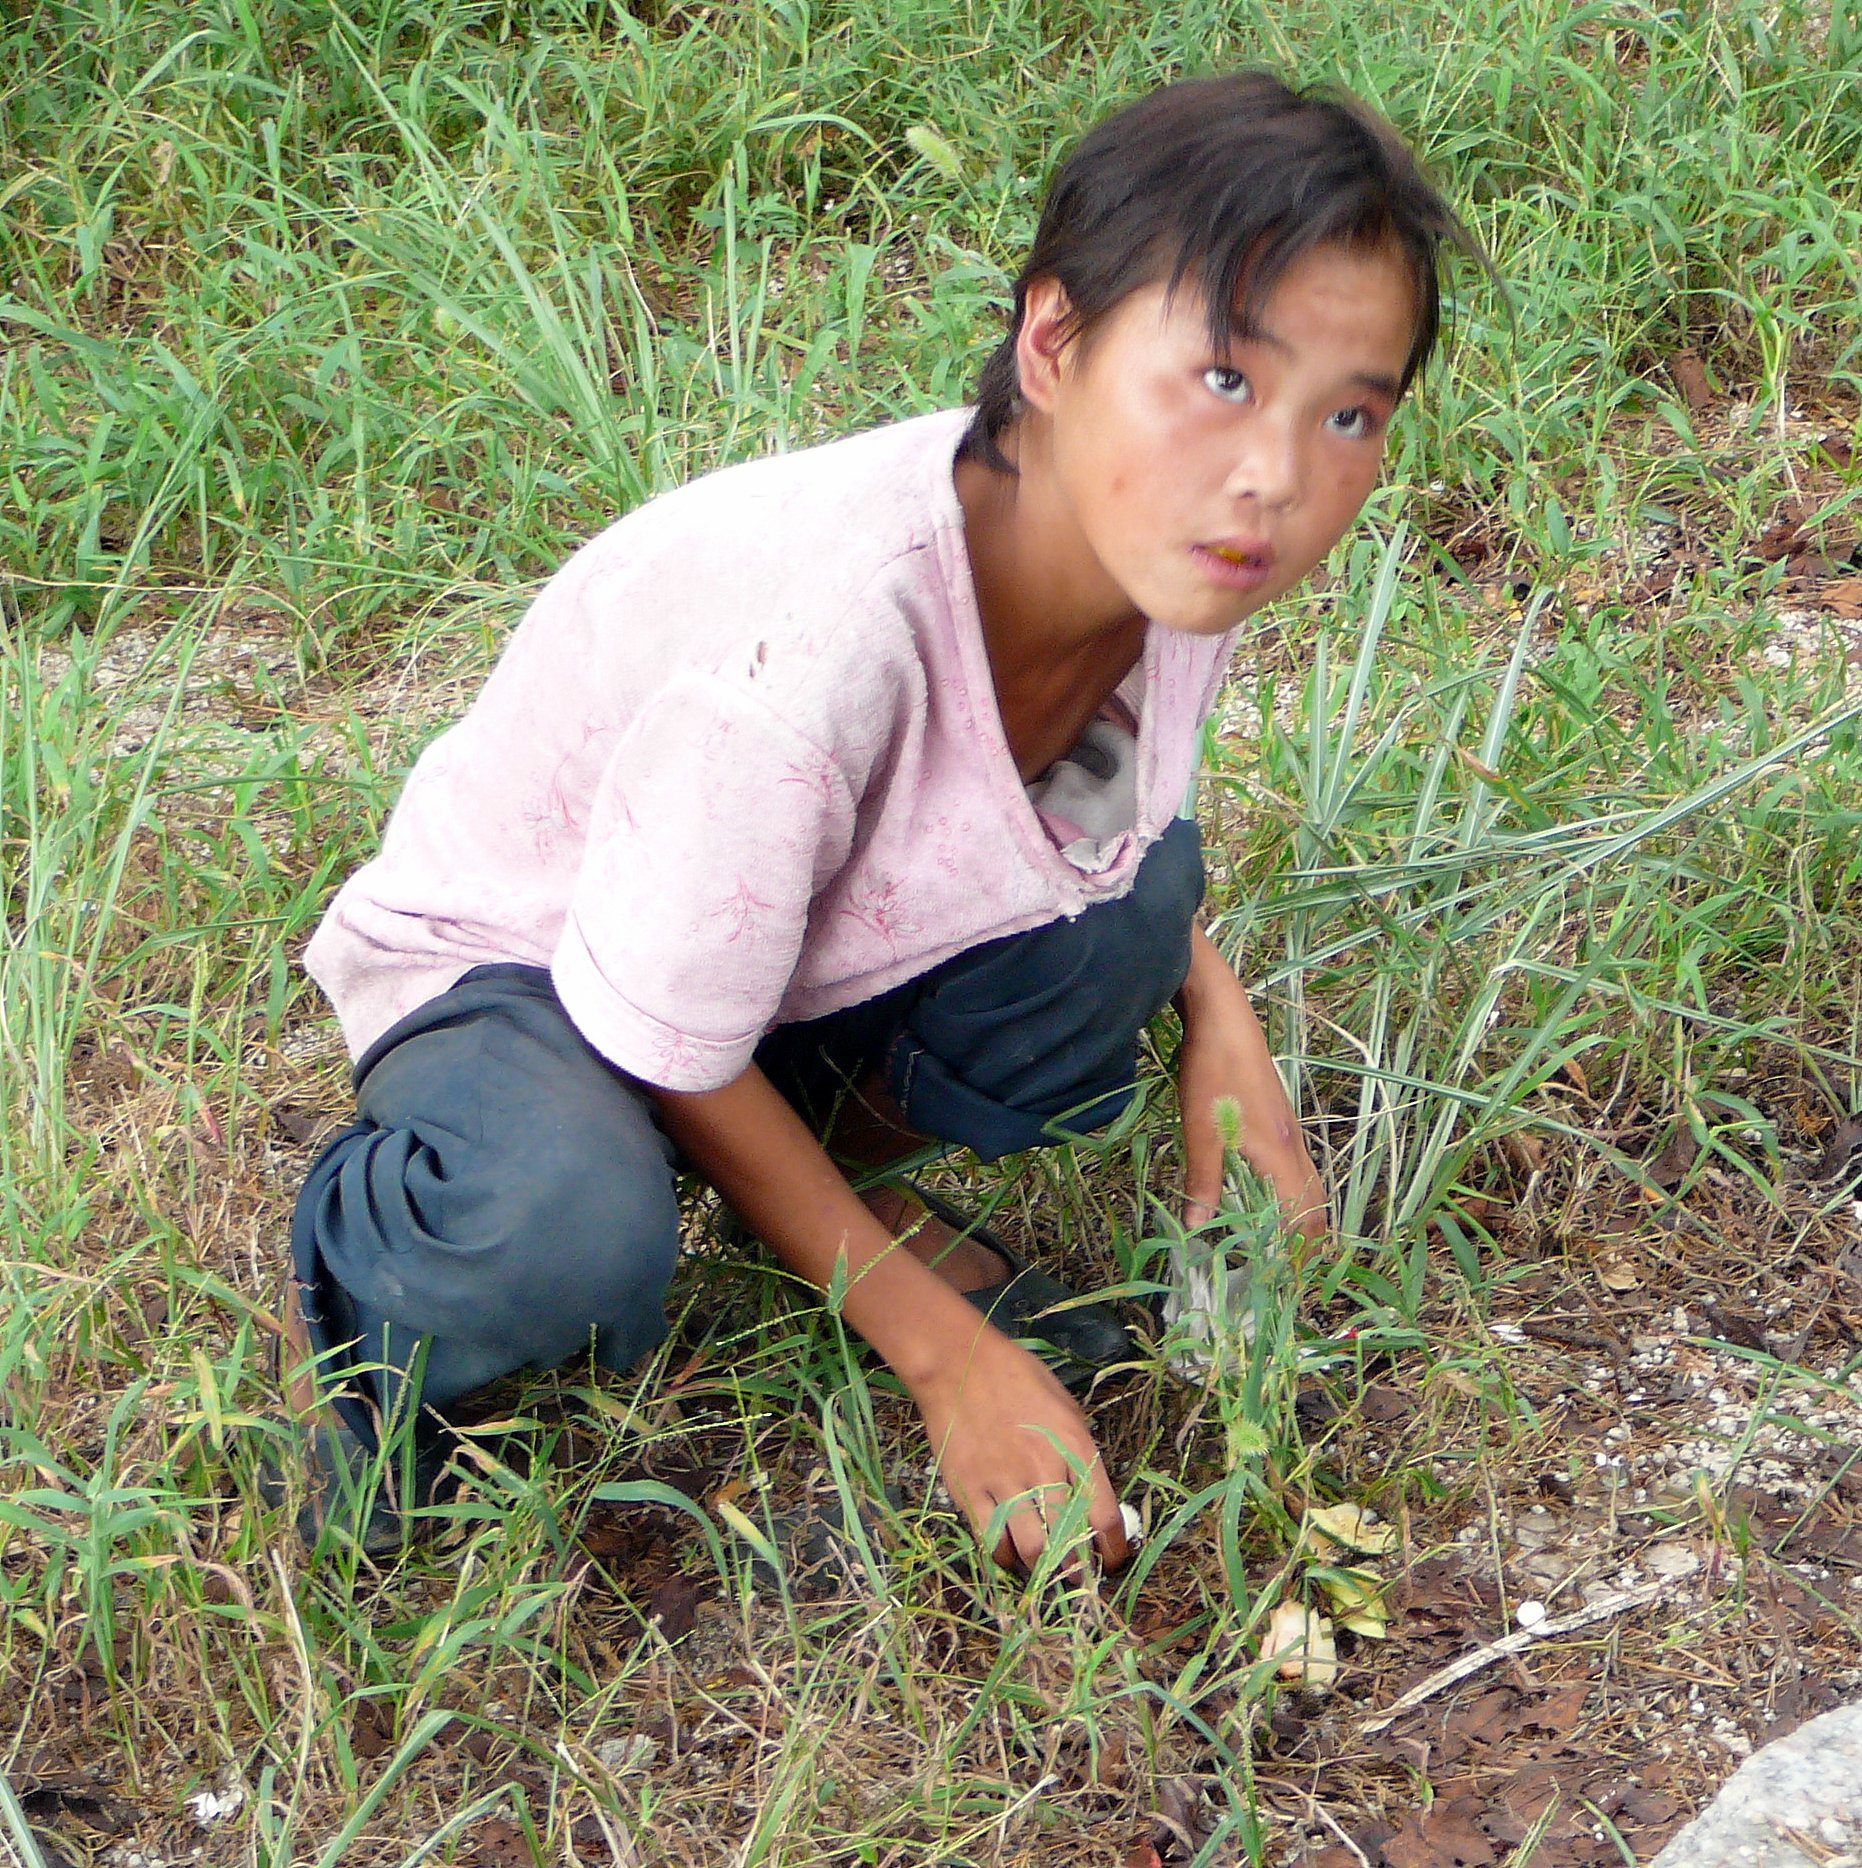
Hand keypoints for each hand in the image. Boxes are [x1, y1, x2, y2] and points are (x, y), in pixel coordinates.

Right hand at [905, 1320, 1128, 1574]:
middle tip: (1078, 1576)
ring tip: (1043, 1569)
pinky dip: (1002, 1555)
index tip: (1112, 1561)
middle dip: (1078, 1570)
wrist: (958, 1362)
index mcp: (1074, 1446)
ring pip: (1031, 1550)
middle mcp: (1043, 1469)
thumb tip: (1087, 1494)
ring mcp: (1003, 1482)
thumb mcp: (1064, 1405)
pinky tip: (1007, 1552)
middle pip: (1070, 1543)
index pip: (1104, 1515)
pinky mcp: (969, 1489)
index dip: (1113, 1549)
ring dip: (1041, 1568)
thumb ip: (1078, 1450)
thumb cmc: (1015, 1376)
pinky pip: (990, 1541)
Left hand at [1176, 929, 1327, 1240]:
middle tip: (1285, 1269)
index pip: (1305, 1216)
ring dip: (1299, 1215)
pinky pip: (1295, 1166)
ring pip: (1306, 1183)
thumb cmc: (1212, 1072)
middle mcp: (1294, 1144)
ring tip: (1278, 1242)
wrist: (1223, 1016)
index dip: (1301, 1250)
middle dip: (1306, 1239)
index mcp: (1280, 1153)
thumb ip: (1202, 1181)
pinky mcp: (1278, 1117)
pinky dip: (1290, 1191)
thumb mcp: (1200, 1130)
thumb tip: (1196, 1229)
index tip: (1289, 1280)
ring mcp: (1289, 1129)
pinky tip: (1264, 1195)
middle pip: (1314, 1202)